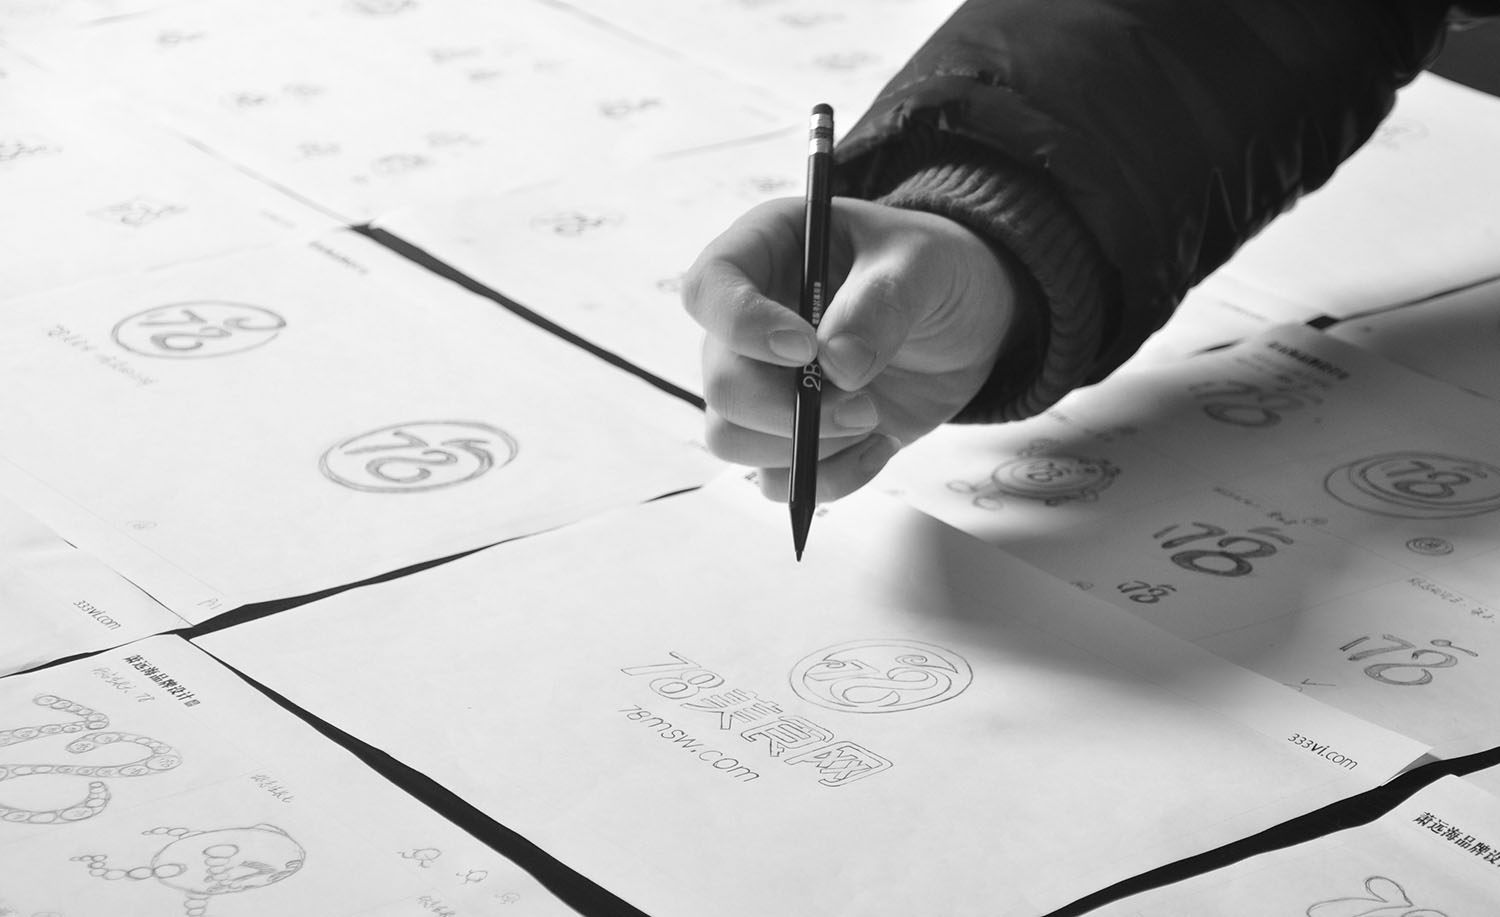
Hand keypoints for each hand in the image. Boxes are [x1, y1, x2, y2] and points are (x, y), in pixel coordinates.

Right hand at [682, 196, 1020, 500]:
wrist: (963, 322)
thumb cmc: (930, 269)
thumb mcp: (921, 265)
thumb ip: (881, 305)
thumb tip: (838, 369)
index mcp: (763, 253)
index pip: (707, 289)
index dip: (741, 325)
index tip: (804, 348)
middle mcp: (746, 324)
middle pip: (722, 384)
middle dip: (789, 410)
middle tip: (864, 406)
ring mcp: (762, 384)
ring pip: (734, 440)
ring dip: (809, 448)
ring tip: (875, 418)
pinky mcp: (790, 435)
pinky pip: (777, 479)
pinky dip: (832, 476)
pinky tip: (880, 444)